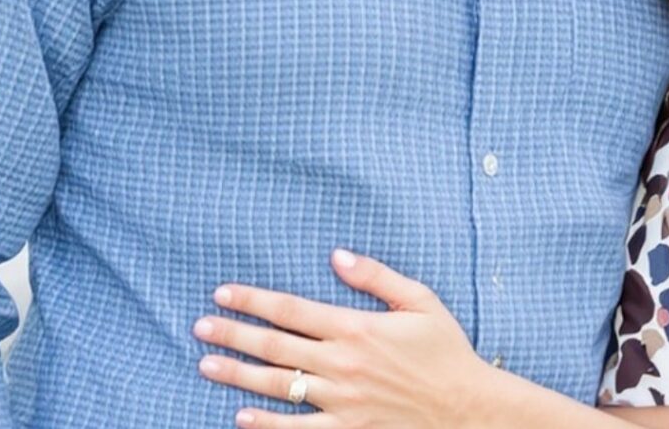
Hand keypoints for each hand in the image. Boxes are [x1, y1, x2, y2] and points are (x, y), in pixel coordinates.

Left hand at [194, 249, 496, 428]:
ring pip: (277, 386)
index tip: (222, 293)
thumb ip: (376, 277)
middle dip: (233, 334)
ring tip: (206, 365)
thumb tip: (337, 256)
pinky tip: (242, 417)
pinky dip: (267, 424)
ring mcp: (342, 402)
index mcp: (356, 328)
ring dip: (238, 375)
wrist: (468, 409)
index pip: (291, 309)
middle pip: (274, 346)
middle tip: (200, 327)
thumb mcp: (420, 302)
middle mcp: (342, 364)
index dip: (253, 300)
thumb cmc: (447, 353)